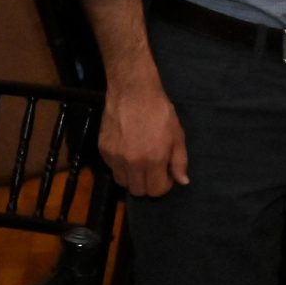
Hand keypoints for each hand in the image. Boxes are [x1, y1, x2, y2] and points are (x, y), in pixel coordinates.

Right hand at [99, 79, 187, 197]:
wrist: (133, 93)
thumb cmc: (160, 113)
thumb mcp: (177, 135)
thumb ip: (179, 161)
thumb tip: (182, 182)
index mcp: (153, 160)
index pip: (156, 191)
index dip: (164, 185)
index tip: (166, 174)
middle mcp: (131, 163)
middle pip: (138, 191)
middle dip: (148, 185)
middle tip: (154, 170)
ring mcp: (114, 157)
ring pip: (123, 182)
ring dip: (133, 178)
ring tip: (140, 162)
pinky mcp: (103, 150)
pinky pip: (112, 168)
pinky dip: (121, 166)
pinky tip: (128, 152)